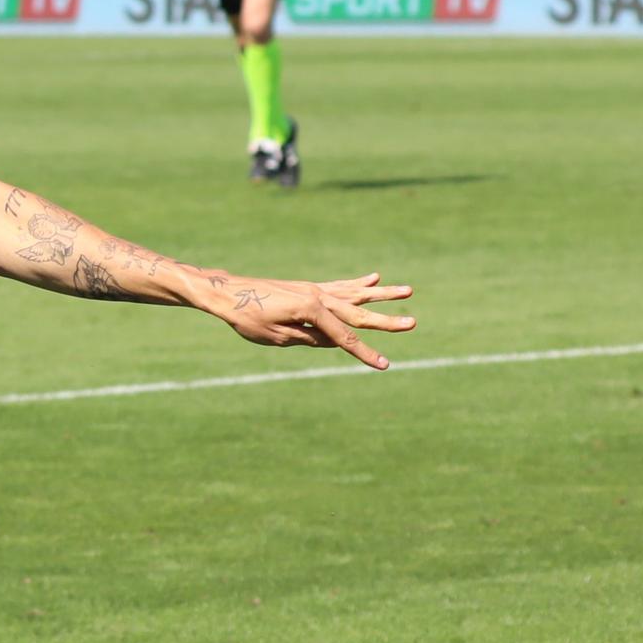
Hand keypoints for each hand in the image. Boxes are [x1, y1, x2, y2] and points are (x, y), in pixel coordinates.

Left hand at [195, 271, 414, 369]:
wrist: (229, 292)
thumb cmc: (248, 318)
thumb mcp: (278, 338)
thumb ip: (310, 339)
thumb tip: (335, 340)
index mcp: (310, 311)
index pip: (343, 338)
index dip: (364, 353)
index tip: (384, 364)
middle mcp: (317, 296)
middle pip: (358, 313)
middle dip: (386, 321)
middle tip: (413, 323)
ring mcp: (314, 289)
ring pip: (355, 294)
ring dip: (382, 294)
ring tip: (408, 291)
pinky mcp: (308, 287)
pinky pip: (339, 286)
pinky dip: (358, 283)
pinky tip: (375, 277)